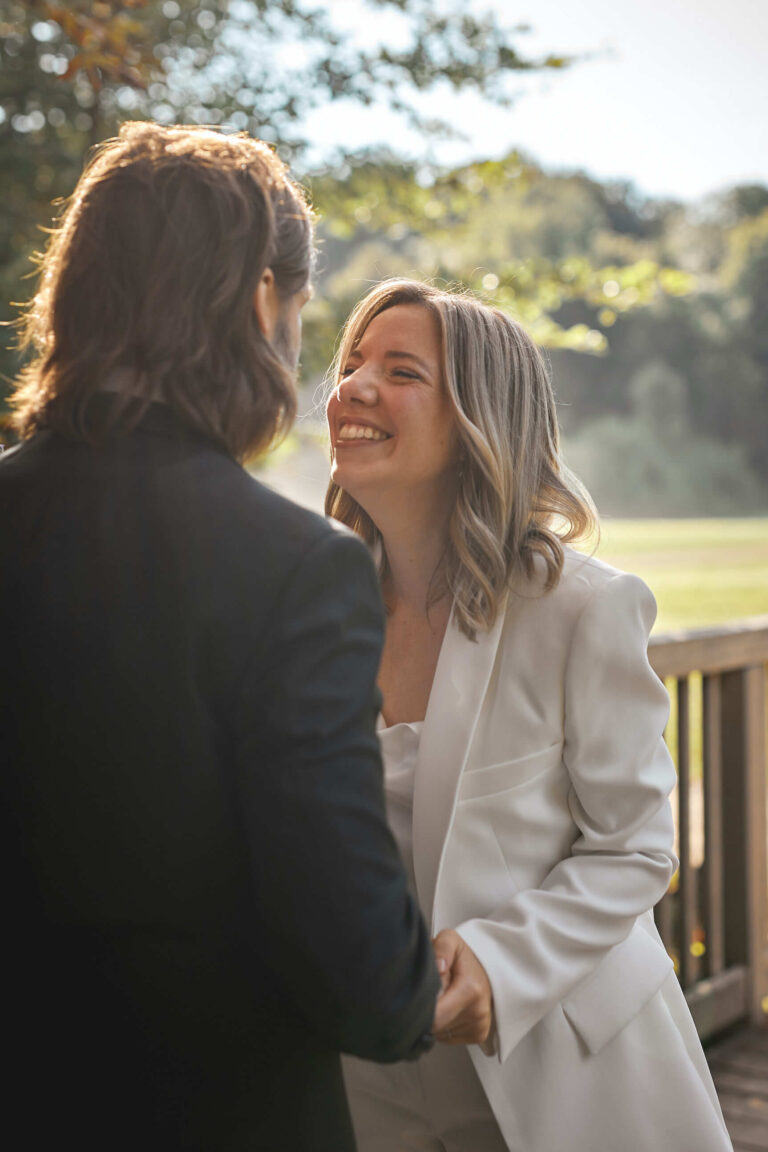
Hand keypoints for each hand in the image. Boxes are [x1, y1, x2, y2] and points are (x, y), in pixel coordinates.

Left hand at [431, 929, 492, 1045]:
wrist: (487, 969)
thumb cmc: (464, 957)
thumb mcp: (451, 940)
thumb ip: (442, 947)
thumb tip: (438, 966)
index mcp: (470, 989)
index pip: (435, 1015)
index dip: (420, 1006)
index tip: (418, 994)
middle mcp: (477, 1011)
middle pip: (435, 1026)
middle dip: (426, 1012)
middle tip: (428, 994)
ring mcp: (479, 1026)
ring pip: (440, 1034)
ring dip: (435, 1019)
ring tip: (441, 999)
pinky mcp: (478, 1035)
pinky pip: (448, 1037)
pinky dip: (443, 1026)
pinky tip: (448, 1009)